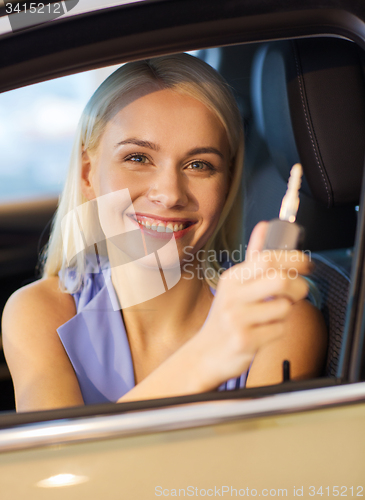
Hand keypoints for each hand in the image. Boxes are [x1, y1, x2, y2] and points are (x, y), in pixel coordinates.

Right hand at [194, 221, 312, 388]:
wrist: (205, 353)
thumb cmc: (226, 317)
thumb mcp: (234, 284)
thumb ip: (253, 256)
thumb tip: (264, 225)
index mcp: (232, 278)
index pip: (266, 259)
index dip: (293, 258)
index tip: (306, 263)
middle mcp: (232, 296)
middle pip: (280, 280)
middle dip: (299, 285)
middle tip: (299, 291)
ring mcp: (237, 319)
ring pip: (284, 308)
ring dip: (287, 312)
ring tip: (273, 314)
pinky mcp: (244, 341)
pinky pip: (279, 330)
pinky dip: (278, 330)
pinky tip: (264, 330)